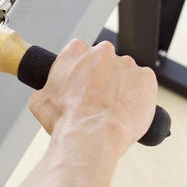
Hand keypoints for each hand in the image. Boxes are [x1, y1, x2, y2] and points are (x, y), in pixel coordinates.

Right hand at [28, 40, 157, 157]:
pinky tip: (129, 111)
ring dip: (122, 88)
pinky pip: (144, 84)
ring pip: (126, 74)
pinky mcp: (146, 77)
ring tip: (114, 112)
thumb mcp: (40, 101)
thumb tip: (46, 92)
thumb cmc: (66, 120)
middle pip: (105, 62)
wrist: (91, 135)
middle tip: (99, 101)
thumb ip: (46, 88)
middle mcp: (102, 51)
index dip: (83, 73)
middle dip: (104, 79)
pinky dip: (140, 97)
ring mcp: (127, 63)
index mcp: (76, 51)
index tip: (84, 86)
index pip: (81, 53)